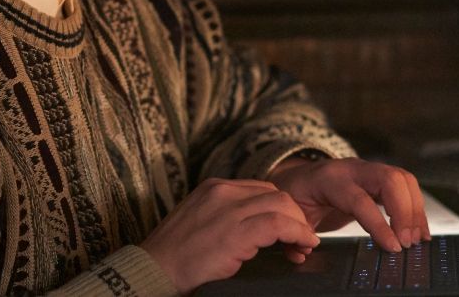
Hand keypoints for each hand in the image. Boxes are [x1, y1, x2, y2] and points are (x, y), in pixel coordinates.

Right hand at [139, 177, 319, 293]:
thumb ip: (225, 216)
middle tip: (302, 239)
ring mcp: (228, 209)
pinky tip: (304, 244)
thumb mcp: (199, 222)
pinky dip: (298, 233)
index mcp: (214, 188)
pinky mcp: (235, 232)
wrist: (153, 270)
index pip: (261, 189)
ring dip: (300, 225)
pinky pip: (279, 224)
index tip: (290, 228)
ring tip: (305, 244)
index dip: (282, 209)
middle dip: (295, 216)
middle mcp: (222, 192)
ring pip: (283, 205)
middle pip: (276, 194)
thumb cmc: (174, 255)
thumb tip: (257, 228)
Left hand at [267, 156, 430, 251]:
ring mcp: (368, 170)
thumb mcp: (290, 212)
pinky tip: (419, 229)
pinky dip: (415, 206)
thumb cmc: (296, 195)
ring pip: (402, 179)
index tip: (393, 247)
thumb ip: (296, 232)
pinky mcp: (378, 178)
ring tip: (417, 239)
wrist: (298, 176)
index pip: (360, 200)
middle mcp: (352, 169)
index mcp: (329, 179)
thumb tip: (305, 250)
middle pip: (390, 180)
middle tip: (407, 242)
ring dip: (415, 209)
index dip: (379, 225)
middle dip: (404, 212)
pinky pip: (405, 185)